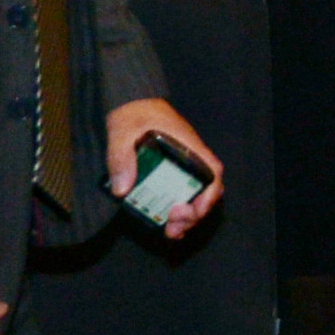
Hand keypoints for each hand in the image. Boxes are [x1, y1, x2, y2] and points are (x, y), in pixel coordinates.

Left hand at [104, 97, 223, 239]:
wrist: (131, 102)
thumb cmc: (134, 113)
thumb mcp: (123, 132)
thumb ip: (121, 158)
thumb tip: (122, 191)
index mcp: (188, 147)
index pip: (212, 172)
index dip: (209, 195)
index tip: (192, 210)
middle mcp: (191, 159)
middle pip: (207, 192)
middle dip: (194, 215)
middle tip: (173, 227)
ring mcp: (182, 167)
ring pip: (196, 197)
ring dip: (187, 218)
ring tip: (170, 232)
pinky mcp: (171, 173)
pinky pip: (181, 194)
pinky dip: (177, 212)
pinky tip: (164, 223)